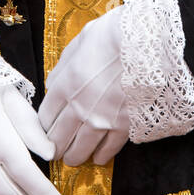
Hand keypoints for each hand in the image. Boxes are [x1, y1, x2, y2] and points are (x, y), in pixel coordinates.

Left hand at [38, 8, 129, 166]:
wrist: (149, 43)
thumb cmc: (114, 36)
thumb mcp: (81, 42)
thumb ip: (64, 66)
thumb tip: (53, 82)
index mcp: (65, 85)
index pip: (45, 117)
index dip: (43, 126)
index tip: (47, 128)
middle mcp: (79, 107)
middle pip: (58, 138)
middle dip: (54, 146)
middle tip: (55, 150)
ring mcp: (102, 120)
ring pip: (80, 149)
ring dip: (74, 156)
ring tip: (73, 158)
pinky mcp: (124, 126)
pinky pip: (108, 149)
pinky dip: (101, 156)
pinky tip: (98, 158)